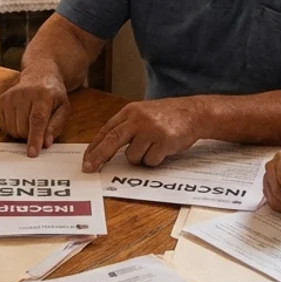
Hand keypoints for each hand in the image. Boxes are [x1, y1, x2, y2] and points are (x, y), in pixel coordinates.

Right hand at [0, 70, 70, 156]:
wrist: (40, 73)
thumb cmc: (53, 94)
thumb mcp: (64, 108)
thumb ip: (56, 126)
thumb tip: (46, 143)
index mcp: (43, 95)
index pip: (37, 120)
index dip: (34, 138)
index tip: (32, 153)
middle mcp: (25, 93)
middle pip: (23, 128)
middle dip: (30, 136)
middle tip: (38, 130)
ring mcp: (11, 95)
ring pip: (12, 129)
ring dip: (22, 134)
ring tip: (30, 123)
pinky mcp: (2, 99)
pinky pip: (4, 126)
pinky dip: (13, 129)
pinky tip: (21, 119)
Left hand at [81, 98, 201, 172]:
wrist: (194, 112)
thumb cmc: (166, 116)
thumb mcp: (142, 114)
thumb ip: (125, 127)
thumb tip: (103, 149)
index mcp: (130, 111)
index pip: (106, 131)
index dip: (94, 147)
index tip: (86, 160)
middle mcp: (138, 119)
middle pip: (112, 141)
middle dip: (98, 157)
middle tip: (89, 169)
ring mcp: (151, 130)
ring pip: (133, 156)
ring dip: (141, 158)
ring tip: (153, 146)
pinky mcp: (164, 141)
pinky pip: (150, 161)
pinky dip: (155, 160)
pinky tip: (163, 148)